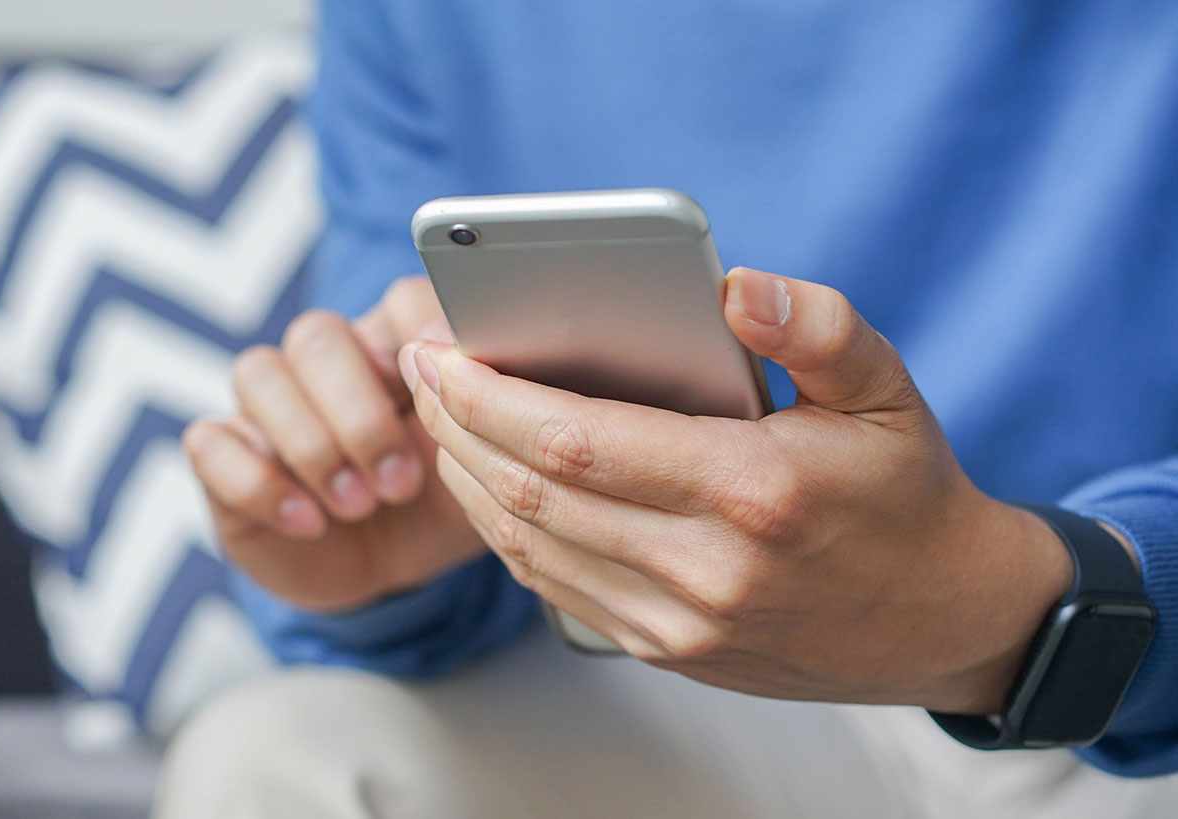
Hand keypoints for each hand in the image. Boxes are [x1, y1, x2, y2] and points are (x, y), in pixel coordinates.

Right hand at [186, 277, 486, 611]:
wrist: (390, 574)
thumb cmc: (439, 504)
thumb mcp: (484, 466)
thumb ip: (492, 417)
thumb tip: (504, 381)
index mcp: (396, 346)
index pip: (397, 300)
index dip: (419, 329)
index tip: (444, 380)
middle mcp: (326, 362)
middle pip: (318, 336)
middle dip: (359, 414)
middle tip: (398, 482)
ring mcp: (267, 406)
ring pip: (259, 374)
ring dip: (312, 445)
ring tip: (357, 506)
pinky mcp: (224, 455)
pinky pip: (210, 441)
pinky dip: (259, 482)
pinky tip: (307, 521)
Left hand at [401, 267, 1072, 713]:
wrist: (944, 620)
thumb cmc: (904, 489)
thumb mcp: (887, 387)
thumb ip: (816, 326)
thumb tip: (732, 288)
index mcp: (752, 492)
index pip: (575, 440)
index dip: (488, 396)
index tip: (440, 350)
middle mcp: (707, 569)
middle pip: (532, 492)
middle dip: (456, 424)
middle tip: (418, 369)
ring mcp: (681, 623)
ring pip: (529, 546)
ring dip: (465, 477)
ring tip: (436, 415)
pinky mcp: (666, 651)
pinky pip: (554, 586)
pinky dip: (506, 529)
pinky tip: (485, 479)